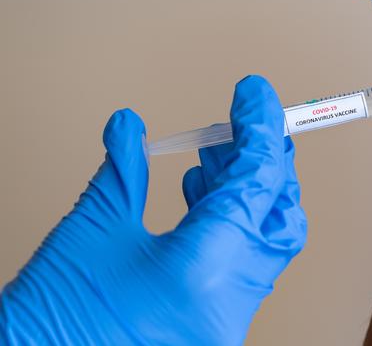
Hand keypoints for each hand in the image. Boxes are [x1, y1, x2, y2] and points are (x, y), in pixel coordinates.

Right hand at [0, 75, 305, 345]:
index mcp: (206, 270)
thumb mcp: (91, 233)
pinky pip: (242, 265)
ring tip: (214, 155)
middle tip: (243, 126)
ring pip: (266, 241)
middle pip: (278, 214)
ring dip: (246, 190)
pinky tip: (203, 195)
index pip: (258, 181)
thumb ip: (122, 171)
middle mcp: (230, 302)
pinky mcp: (213, 327)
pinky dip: (232, 223)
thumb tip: (131, 127)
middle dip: (265, 162)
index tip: (254, 93)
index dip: (261, 127)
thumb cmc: (49, 326)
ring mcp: (226, 321)